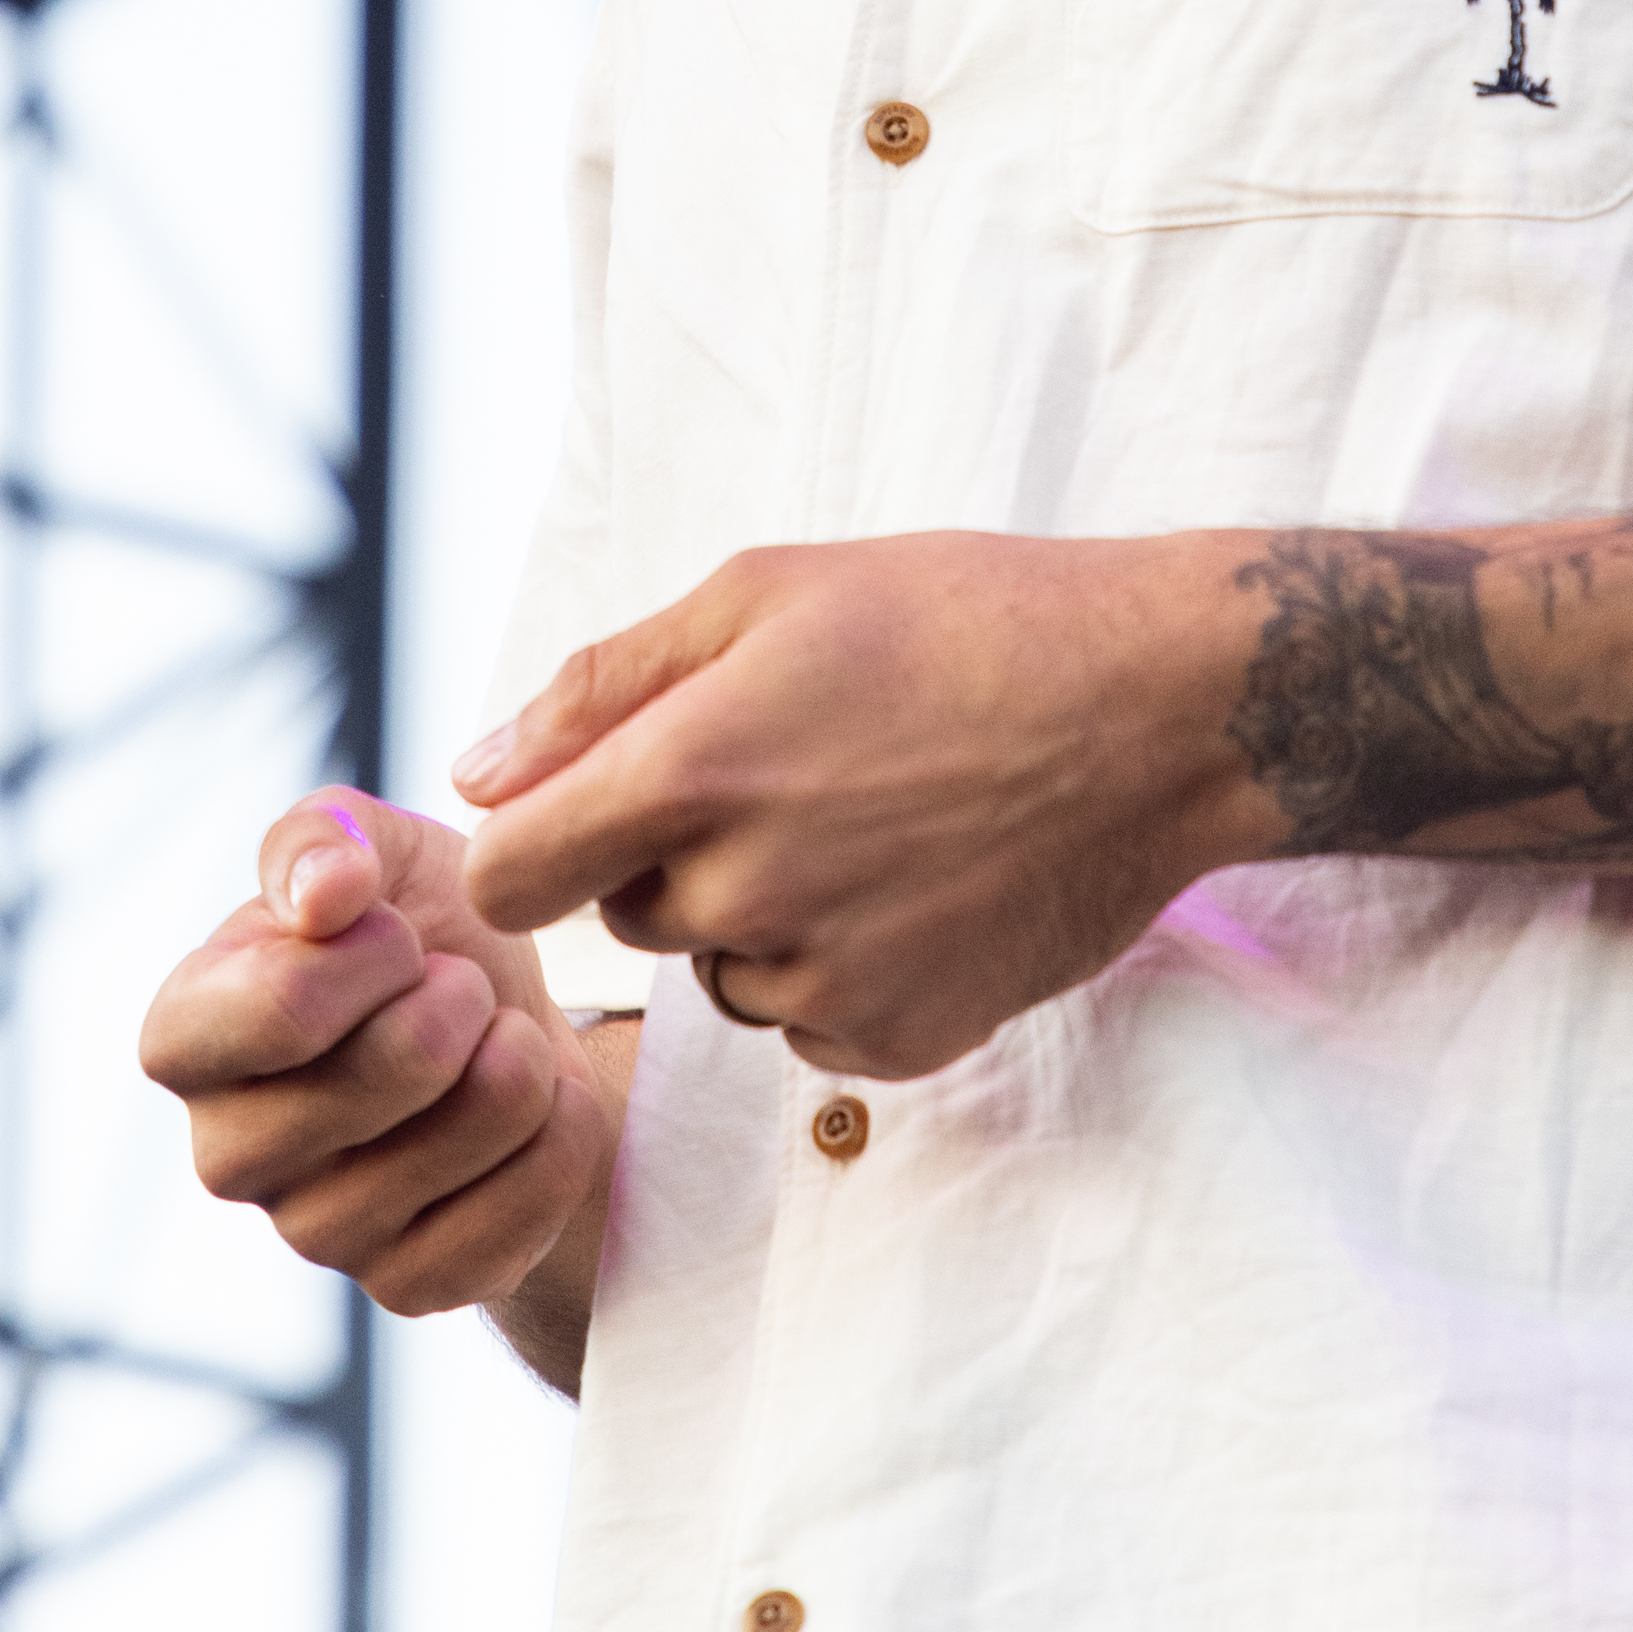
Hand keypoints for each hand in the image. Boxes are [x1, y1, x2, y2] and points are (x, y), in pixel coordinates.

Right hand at [139, 790, 617, 1320]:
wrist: (507, 1023)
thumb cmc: (417, 927)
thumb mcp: (373, 847)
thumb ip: (324, 838)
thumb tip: (324, 894)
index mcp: (187, 1035)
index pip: (281, 1009)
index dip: (376, 954)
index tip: (399, 935)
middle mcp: (227, 1153)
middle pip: (385, 1073)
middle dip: (460, 999)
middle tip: (461, 985)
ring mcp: (315, 1234)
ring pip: (463, 1135)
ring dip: (518, 1059)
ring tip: (499, 1036)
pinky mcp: (407, 1288)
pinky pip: (515, 1215)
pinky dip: (561, 1135)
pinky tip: (541, 1104)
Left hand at [457, 530, 1246, 1080]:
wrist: (1155, 706)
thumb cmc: (955, 618)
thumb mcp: (765, 590)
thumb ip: (601, 684)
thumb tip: (477, 775)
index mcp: (690, 770)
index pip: (508, 878)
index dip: (526, 847)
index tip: (577, 818)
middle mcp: (742, 894)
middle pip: (625, 915)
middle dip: (673, 853)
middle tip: (794, 766)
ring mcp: (824, 982)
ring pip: (722, 969)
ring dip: (760, 913)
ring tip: (873, 816)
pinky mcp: (900, 1041)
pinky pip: (808, 1023)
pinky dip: (840, 966)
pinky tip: (918, 882)